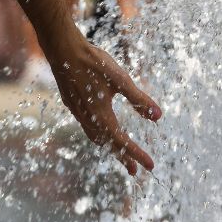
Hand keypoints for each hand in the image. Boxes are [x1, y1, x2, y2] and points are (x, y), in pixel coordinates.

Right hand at [49, 39, 161, 174]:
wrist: (63, 50)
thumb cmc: (93, 63)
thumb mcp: (121, 80)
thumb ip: (139, 99)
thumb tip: (158, 116)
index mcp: (101, 116)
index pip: (122, 142)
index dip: (137, 154)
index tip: (150, 166)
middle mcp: (88, 119)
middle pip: (108, 144)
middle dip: (123, 156)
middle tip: (134, 170)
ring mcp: (78, 112)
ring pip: (95, 137)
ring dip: (109, 146)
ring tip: (120, 151)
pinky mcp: (72, 104)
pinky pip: (87, 127)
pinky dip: (99, 134)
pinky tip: (101, 127)